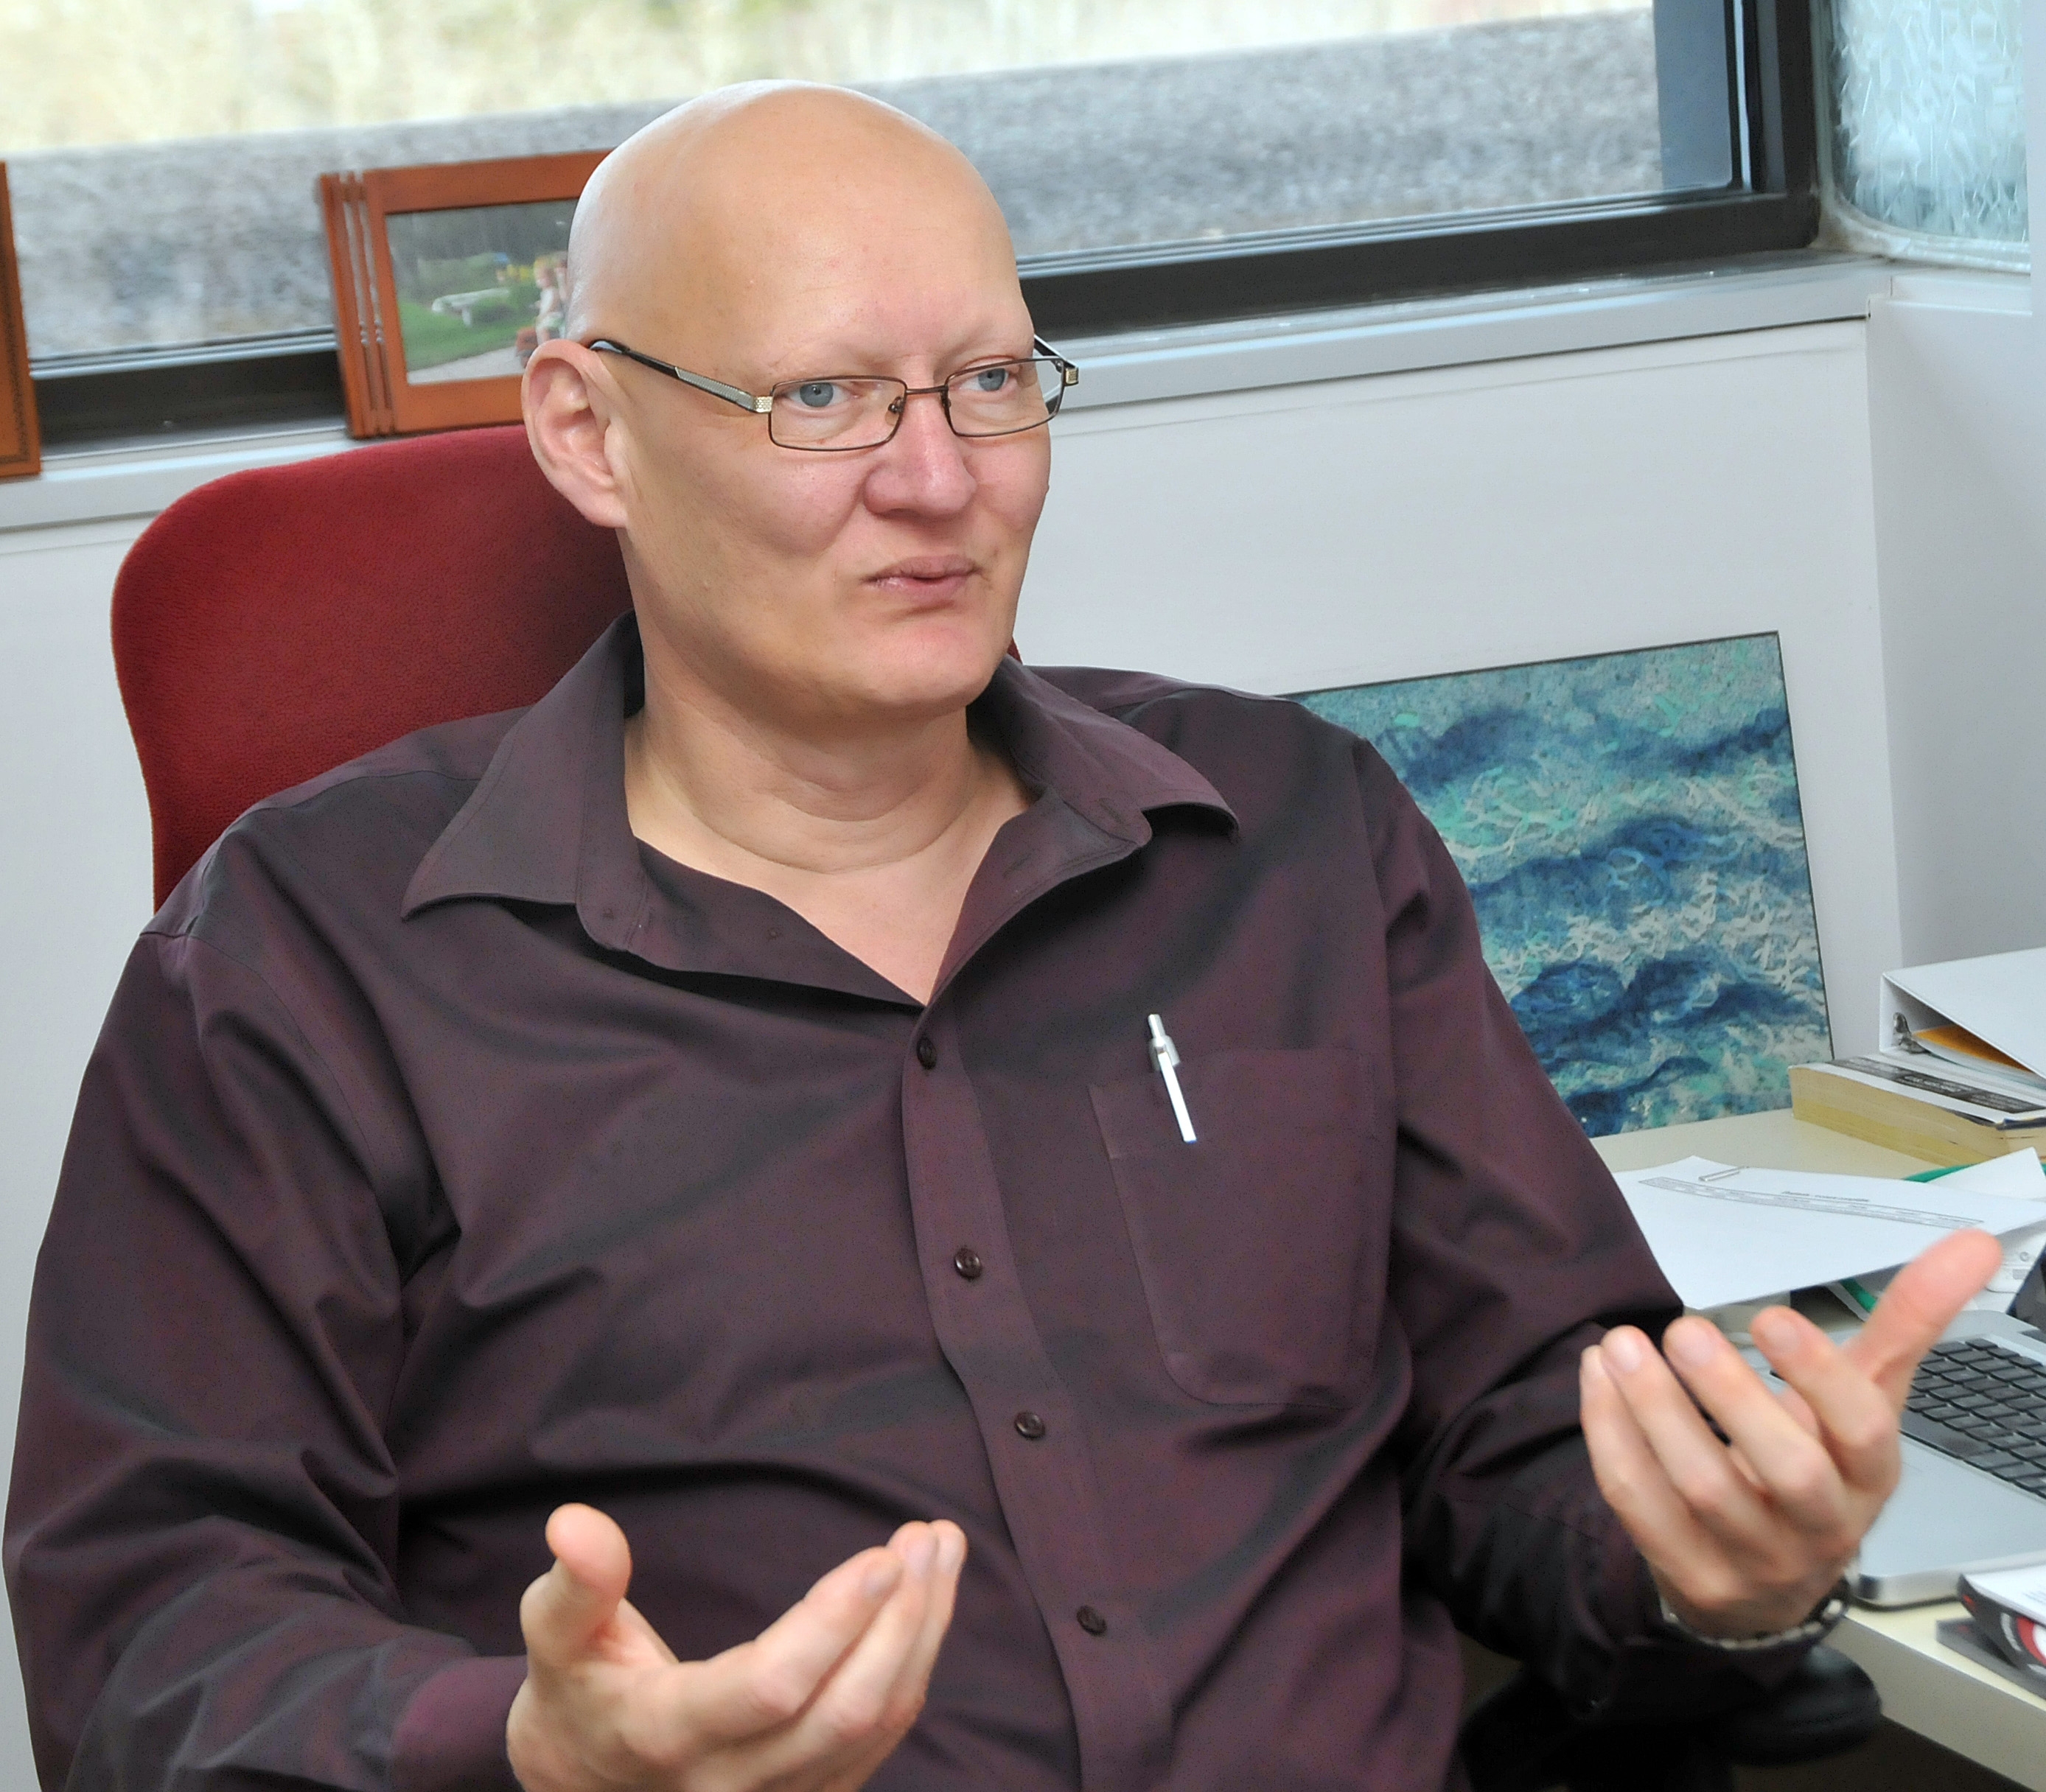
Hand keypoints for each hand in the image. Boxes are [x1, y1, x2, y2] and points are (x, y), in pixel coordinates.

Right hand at [506, 1503, 965, 1791]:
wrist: (588, 1782)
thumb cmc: (577, 1693)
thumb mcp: (556, 1638)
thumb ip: (576, 1584)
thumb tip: (574, 1521)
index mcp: (667, 1735)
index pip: (769, 1687)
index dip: (833, 1625)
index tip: (882, 1556)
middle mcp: (730, 1783)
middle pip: (842, 1711)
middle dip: (900, 1620)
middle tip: (928, 1535)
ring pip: (874, 1726)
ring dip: (921, 1634)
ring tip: (942, 1549)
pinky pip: (878, 1740)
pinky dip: (913, 1668)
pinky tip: (927, 1604)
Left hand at [1581, 1226, 2001, 1638]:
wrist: (1771, 1583)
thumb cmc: (1822, 1466)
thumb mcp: (1866, 1399)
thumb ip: (1907, 1322)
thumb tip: (1973, 1242)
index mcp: (1868, 1476)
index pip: (1862, 1432)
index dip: (1819, 1377)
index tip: (1771, 1316)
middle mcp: (1820, 1525)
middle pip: (1788, 1470)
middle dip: (1732, 1396)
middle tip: (1684, 1328)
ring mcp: (1753, 1557)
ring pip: (1703, 1488)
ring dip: (1656, 1411)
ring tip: (1622, 1344)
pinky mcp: (1690, 1574)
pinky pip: (1641, 1506)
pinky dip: (1613, 1437)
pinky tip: (1598, 1378)